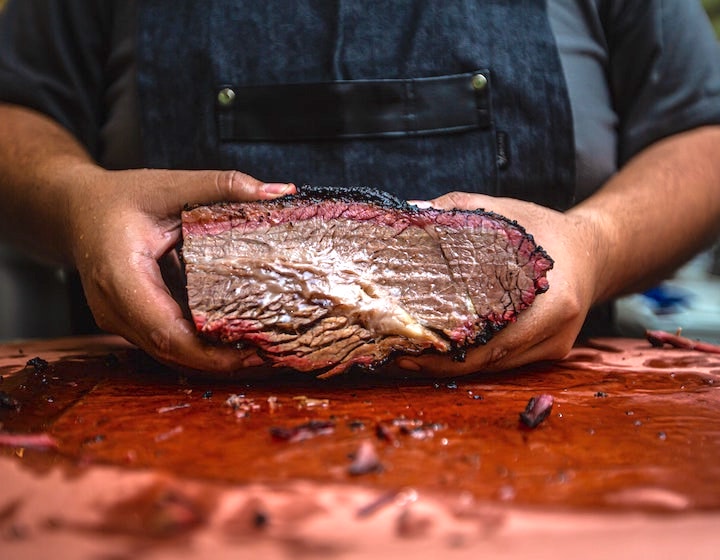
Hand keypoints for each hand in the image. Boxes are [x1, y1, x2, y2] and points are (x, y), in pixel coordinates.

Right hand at [66, 166, 294, 371]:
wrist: (76, 210)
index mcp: (119, 275)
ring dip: (209, 359)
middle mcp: (113, 307)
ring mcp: (117, 320)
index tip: (250, 352)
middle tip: (267, 356)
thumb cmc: (118, 198)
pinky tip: (230, 342)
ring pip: (166, 353)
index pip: (165, 330)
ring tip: (257, 354)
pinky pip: (163, 343)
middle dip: (218, 362)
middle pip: (169, 351)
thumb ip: (223, 185)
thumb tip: (281, 190)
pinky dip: (197, 347)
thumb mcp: (171, 184)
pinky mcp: (127, 322)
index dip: (208, 351)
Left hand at [397, 191, 606, 374]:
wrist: (593, 251)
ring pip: (496, 365)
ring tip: (412, 356)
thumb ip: (458, 209)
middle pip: (491, 360)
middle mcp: (558, 332)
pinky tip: (443, 350)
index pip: (493, 340)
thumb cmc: (545, 230)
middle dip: (442, 363)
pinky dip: (474, 356)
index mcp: (555, 303)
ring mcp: (555, 346)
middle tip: (401, 358)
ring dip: (454, 364)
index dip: (449, 350)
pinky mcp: (550, 351)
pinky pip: (506, 360)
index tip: (409, 349)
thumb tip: (410, 209)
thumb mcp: (505, 212)